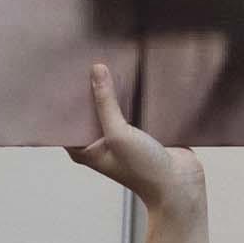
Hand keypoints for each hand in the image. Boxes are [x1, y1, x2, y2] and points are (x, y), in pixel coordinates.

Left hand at [63, 62, 203, 217]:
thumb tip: (96, 70)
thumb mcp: (118, 134)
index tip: (62, 73)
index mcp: (85, 150)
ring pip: (112, 106)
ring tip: (107, 59)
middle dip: (89, 89)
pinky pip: (132, 107)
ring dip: (113, 89)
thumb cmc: (144, 169)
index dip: (63, 100)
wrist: (181, 184)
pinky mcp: (141, 130)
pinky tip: (132, 72)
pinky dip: (132, 94)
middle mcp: (100, 142)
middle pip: (89, 110)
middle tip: (84, 59)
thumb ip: (106, 102)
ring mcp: (121, 136)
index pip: (66, 120)